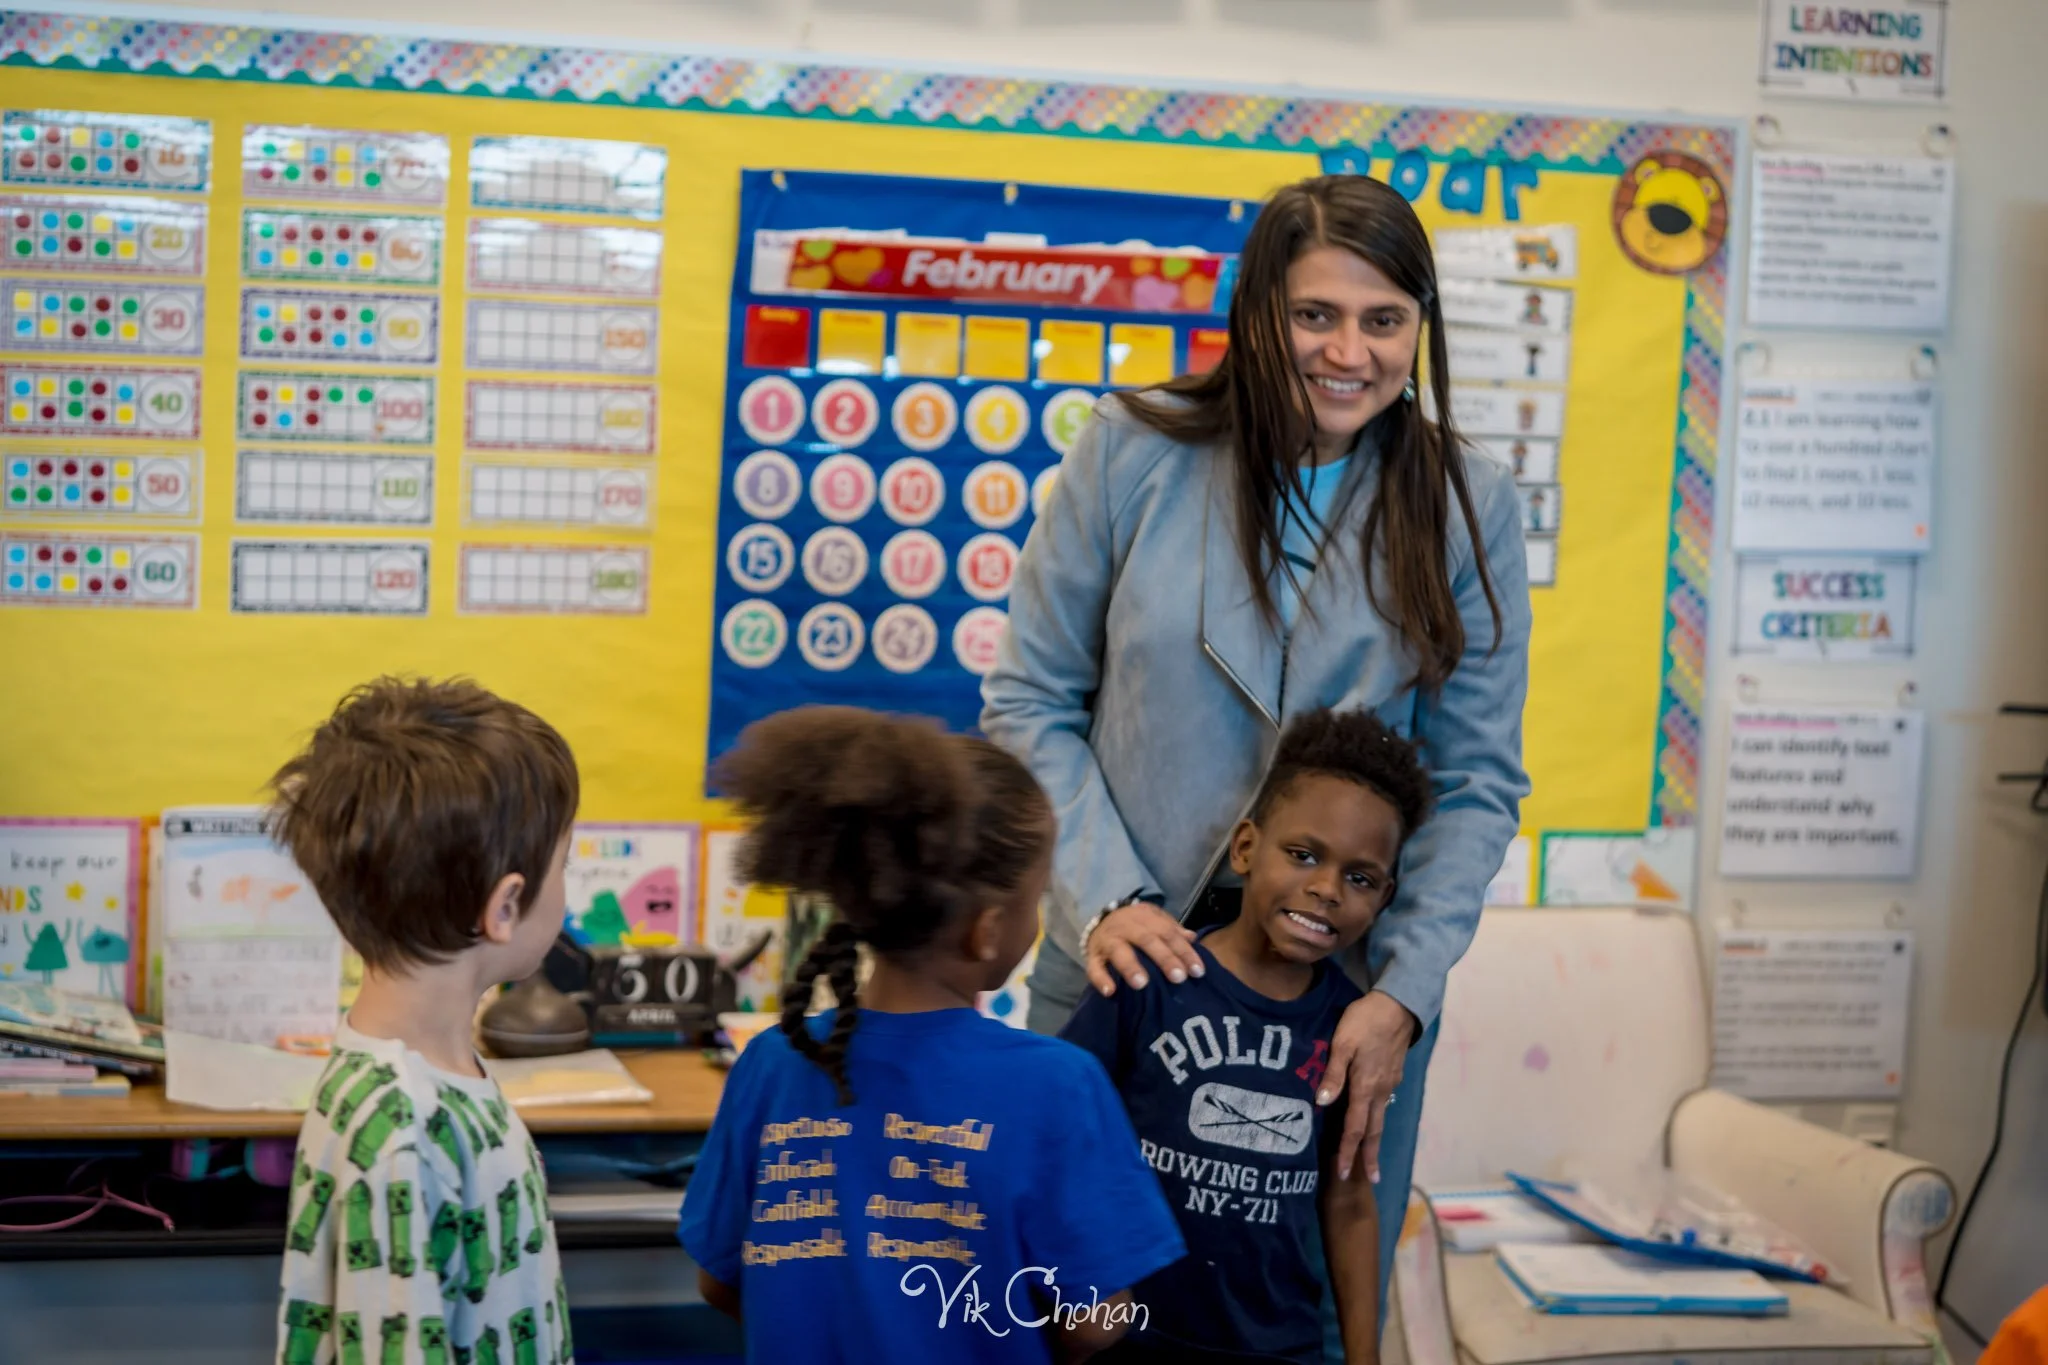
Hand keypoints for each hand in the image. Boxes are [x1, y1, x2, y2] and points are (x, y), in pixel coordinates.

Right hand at [1083, 902, 1202, 995]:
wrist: (1100, 917)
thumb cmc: (1135, 925)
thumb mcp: (1154, 920)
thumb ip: (1172, 930)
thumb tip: (1193, 938)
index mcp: (1145, 918)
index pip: (1168, 933)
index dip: (1184, 951)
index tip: (1198, 971)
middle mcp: (1126, 928)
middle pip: (1147, 941)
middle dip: (1164, 959)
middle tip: (1178, 978)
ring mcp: (1108, 942)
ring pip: (1119, 952)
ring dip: (1130, 967)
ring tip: (1142, 984)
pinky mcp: (1092, 956)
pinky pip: (1094, 968)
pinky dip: (1101, 979)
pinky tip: (1110, 992)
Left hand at [1317, 990, 1418, 1183]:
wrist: (1399, 1005)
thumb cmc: (1365, 1021)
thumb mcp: (1343, 1043)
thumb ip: (1333, 1074)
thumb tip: (1322, 1104)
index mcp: (1365, 1087)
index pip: (1355, 1128)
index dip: (1349, 1152)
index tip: (1345, 1174)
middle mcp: (1380, 1092)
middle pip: (1373, 1131)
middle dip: (1369, 1157)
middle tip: (1369, 1180)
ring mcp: (1390, 1084)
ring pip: (1380, 1119)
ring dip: (1374, 1141)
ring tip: (1372, 1160)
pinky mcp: (1394, 1075)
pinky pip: (1383, 1104)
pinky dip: (1377, 1120)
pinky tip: (1372, 1121)